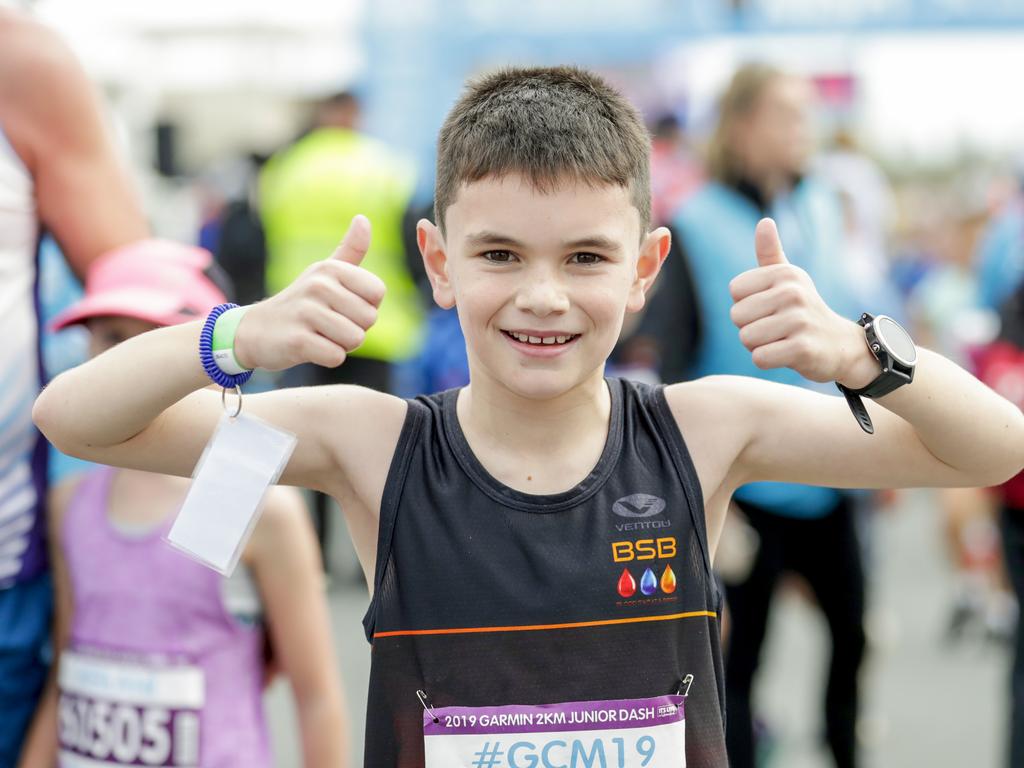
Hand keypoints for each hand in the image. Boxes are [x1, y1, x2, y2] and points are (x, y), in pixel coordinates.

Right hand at [234, 215, 384, 370]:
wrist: (254, 330)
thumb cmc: (301, 302)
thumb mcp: (324, 273)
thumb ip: (350, 250)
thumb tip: (363, 219)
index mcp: (331, 268)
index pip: (377, 293)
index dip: (365, 306)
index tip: (342, 306)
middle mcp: (319, 285)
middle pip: (369, 319)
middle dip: (354, 328)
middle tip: (327, 324)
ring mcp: (306, 312)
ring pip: (355, 339)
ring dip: (341, 344)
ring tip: (318, 334)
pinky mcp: (298, 340)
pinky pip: (337, 356)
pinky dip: (327, 357)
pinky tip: (309, 347)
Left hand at [729, 218, 877, 385]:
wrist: (839, 345)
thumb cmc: (803, 310)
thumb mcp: (789, 279)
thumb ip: (770, 253)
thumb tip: (764, 222)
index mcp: (785, 273)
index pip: (735, 290)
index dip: (747, 305)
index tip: (770, 308)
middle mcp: (793, 292)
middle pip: (737, 316)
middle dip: (750, 328)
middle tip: (777, 328)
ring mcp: (799, 320)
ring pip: (746, 338)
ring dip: (758, 345)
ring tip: (782, 340)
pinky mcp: (803, 349)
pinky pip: (759, 357)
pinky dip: (767, 360)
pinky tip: (787, 354)